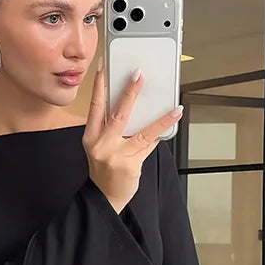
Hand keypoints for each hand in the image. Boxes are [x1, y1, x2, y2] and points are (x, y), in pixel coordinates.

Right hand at [83, 57, 183, 213]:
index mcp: (91, 137)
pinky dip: (162, 129)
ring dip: (158, 115)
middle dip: (129, 91)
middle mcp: (100, 144)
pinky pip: (149, 143)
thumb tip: (136, 105)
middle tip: (138, 73)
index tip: (105, 66)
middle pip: (117, 113)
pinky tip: (173, 118)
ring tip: (172, 104)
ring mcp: (115, 155)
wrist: (105, 198)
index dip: (100, 85)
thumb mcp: (101, 147)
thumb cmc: (105, 171)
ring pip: (139, 129)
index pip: (95, 106)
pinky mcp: (129, 164)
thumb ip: (114, 128)